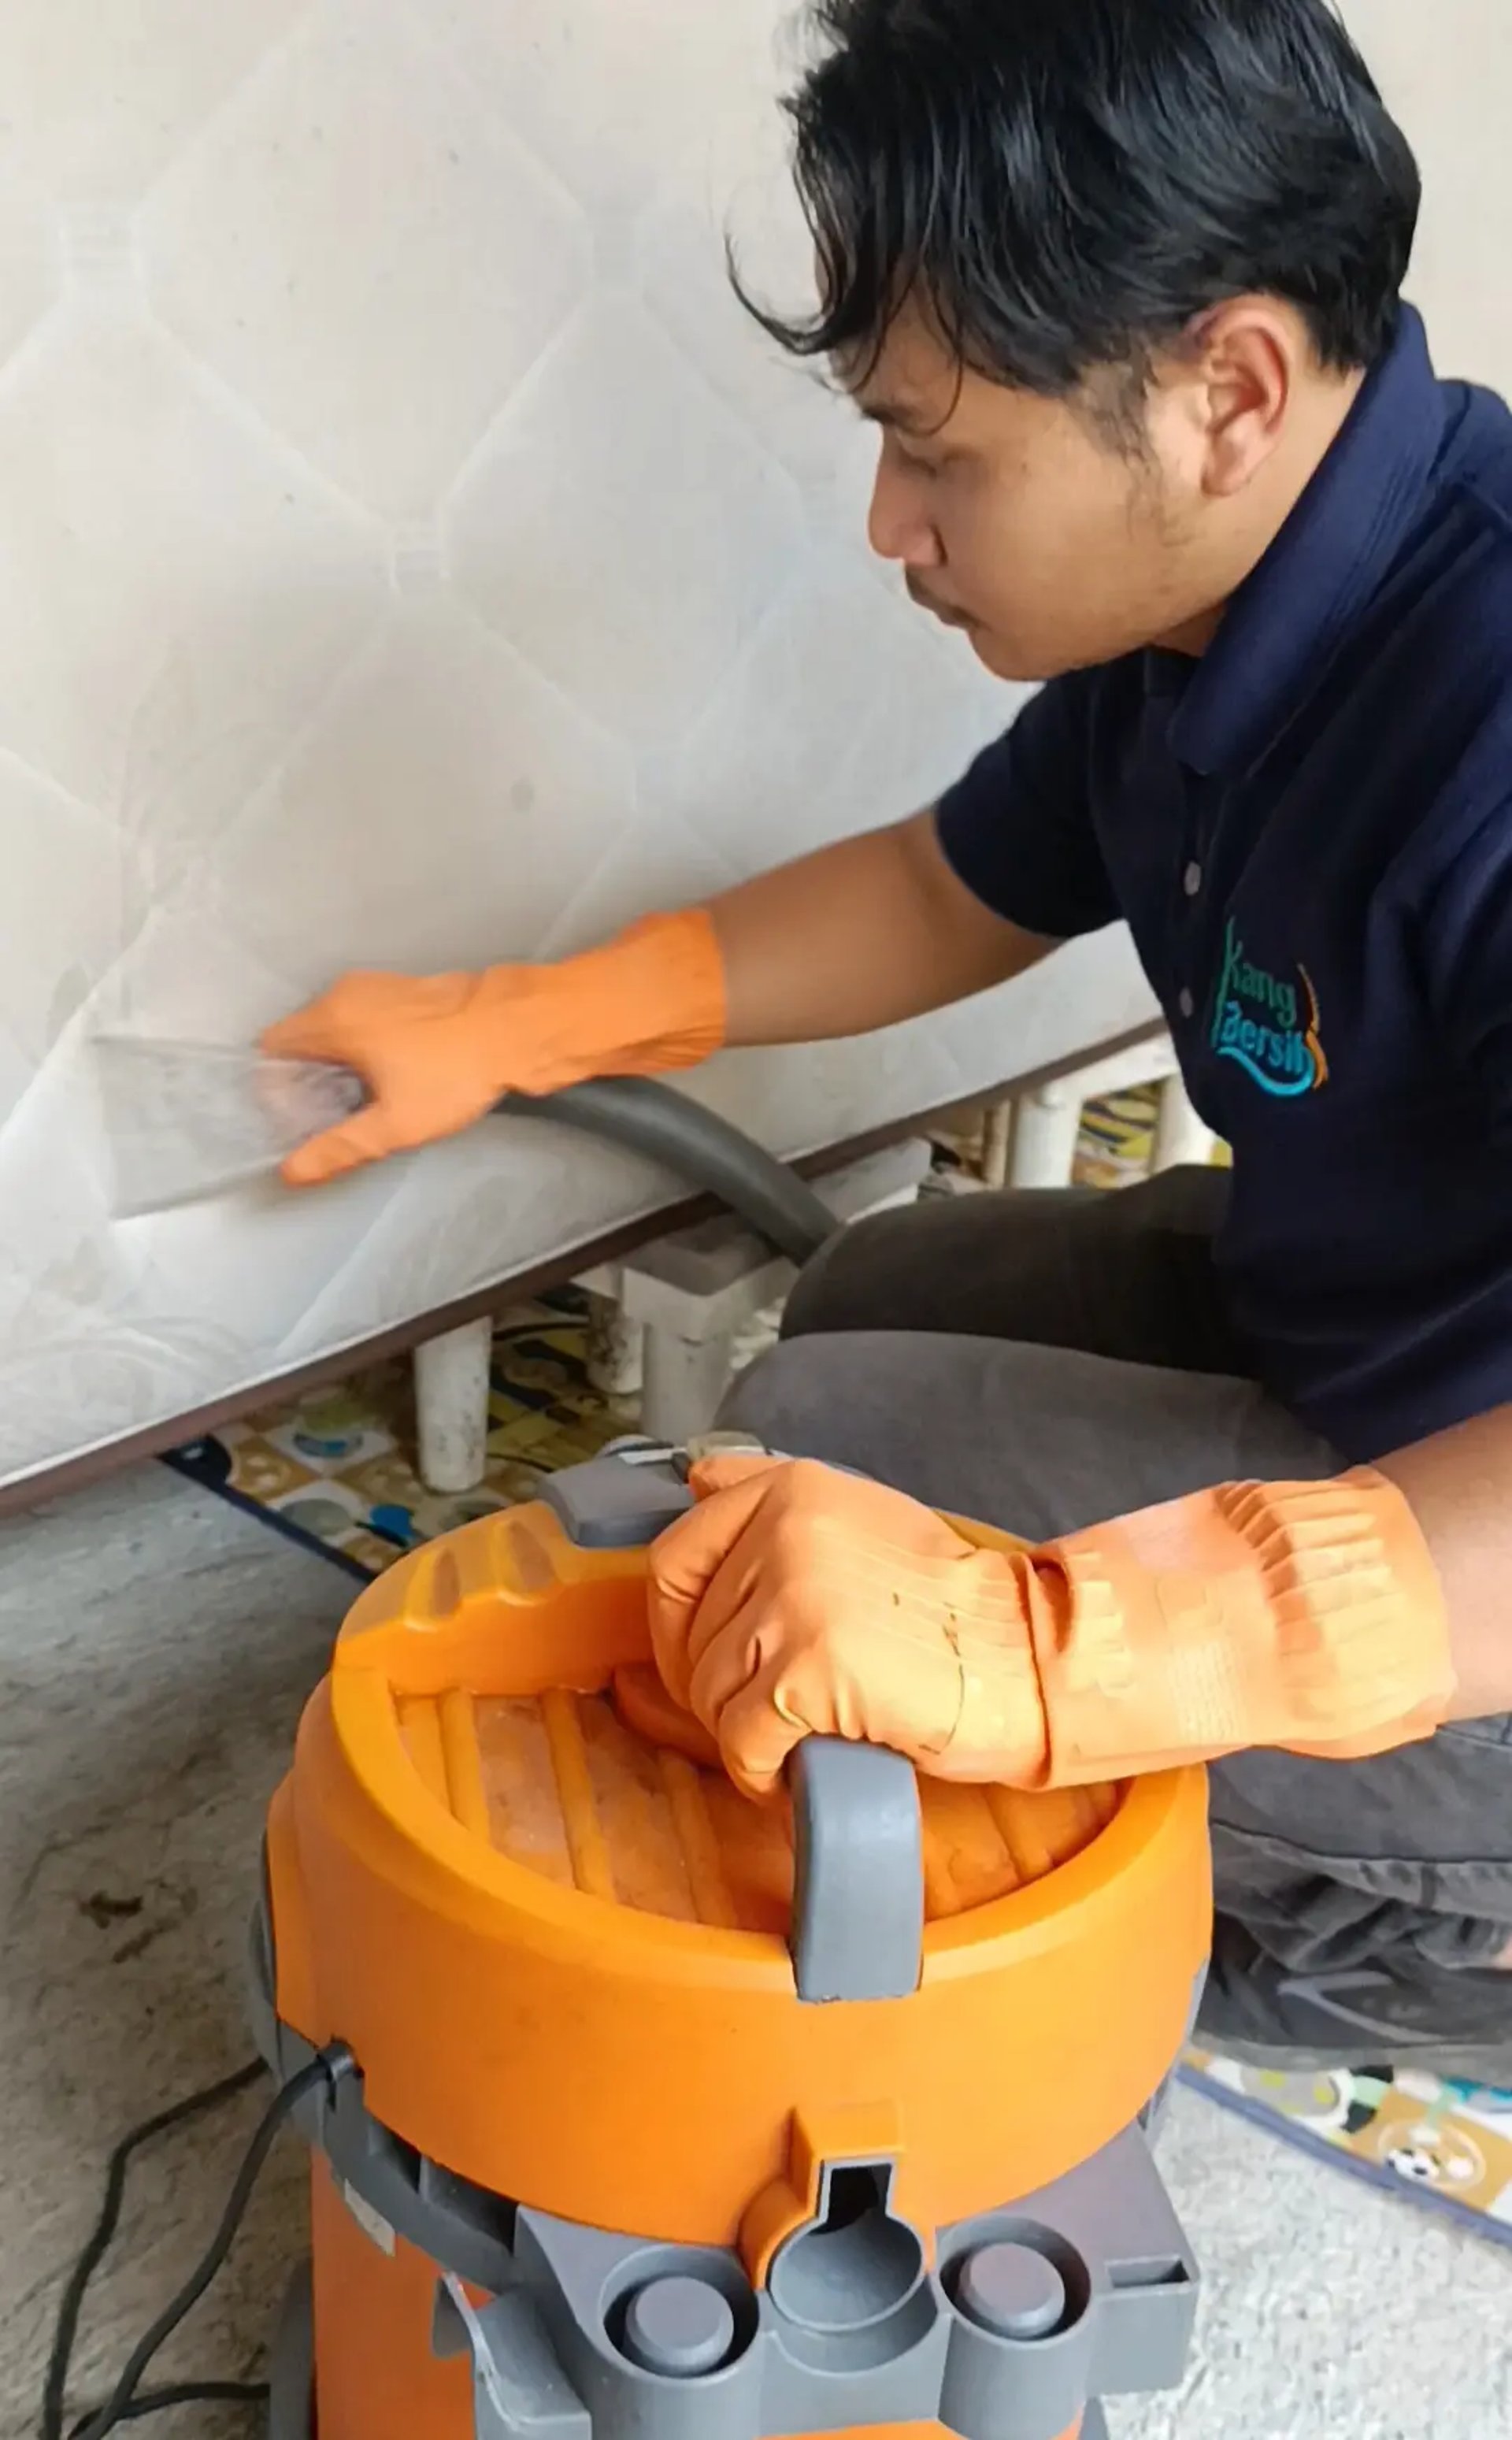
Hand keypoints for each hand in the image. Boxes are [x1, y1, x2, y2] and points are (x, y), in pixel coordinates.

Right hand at [263, 966, 568, 1183]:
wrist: (521, 1025)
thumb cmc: (454, 1073)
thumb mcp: (395, 1123)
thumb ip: (340, 1146)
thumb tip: (290, 1171)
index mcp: (332, 1017)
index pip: (271, 1048)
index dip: (276, 1087)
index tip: (299, 1118)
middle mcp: (346, 993)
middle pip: (301, 1037)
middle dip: (307, 1079)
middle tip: (331, 1119)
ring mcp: (378, 987)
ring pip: (335, 1028)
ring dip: (338, 1064)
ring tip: (362, 1104)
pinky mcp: (406, 992)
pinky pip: (364, 1019)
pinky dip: (364, 1046)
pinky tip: (390, 1077)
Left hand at [646, 1452, 1049, 1797]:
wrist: (1025, 1660)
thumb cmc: (949, 1607)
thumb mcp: (859, 1518)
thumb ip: (773, 1495)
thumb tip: (695, 1480)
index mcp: (792, 1490)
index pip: (676, 1558)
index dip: (676, 1627)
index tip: (704, 1662)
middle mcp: (784, 1533)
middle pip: (692, 1639)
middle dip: (721, 1692)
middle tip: (773, 1715)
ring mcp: (793, 1600)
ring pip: (712, 1695)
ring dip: (746, 1736)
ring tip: (801, 1739)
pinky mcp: (806, 1671)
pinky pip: (742, 1742)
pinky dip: (762, 1773)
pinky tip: (799, 1772)